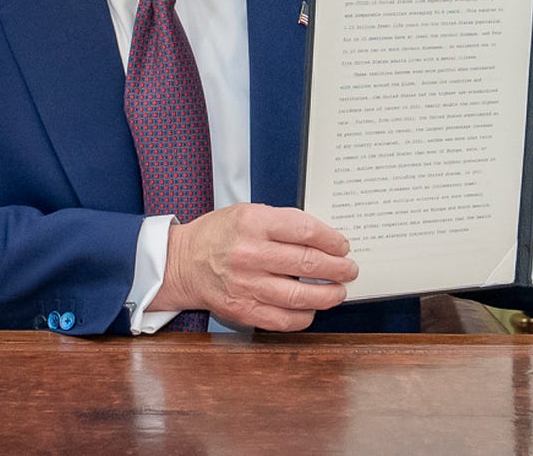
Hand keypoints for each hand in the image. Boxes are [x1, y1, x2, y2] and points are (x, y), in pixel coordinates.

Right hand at [154, 203, 358, 330]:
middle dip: (336, 268)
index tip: (343, 245)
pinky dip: (302, 317)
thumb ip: (283, 223)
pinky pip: (280, 319)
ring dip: (326, 295)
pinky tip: (311, 310)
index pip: (305, 230)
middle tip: (349, 269)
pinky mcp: (242, 310)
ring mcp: (246, 284)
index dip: (331, 240)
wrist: (183, 262)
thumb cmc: (220, 234)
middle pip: (307, 262)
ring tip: (339, 292)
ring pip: (298, 294)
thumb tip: (323, 239)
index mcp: (254, 223)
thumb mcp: (250, 212)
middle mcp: (250, 253)